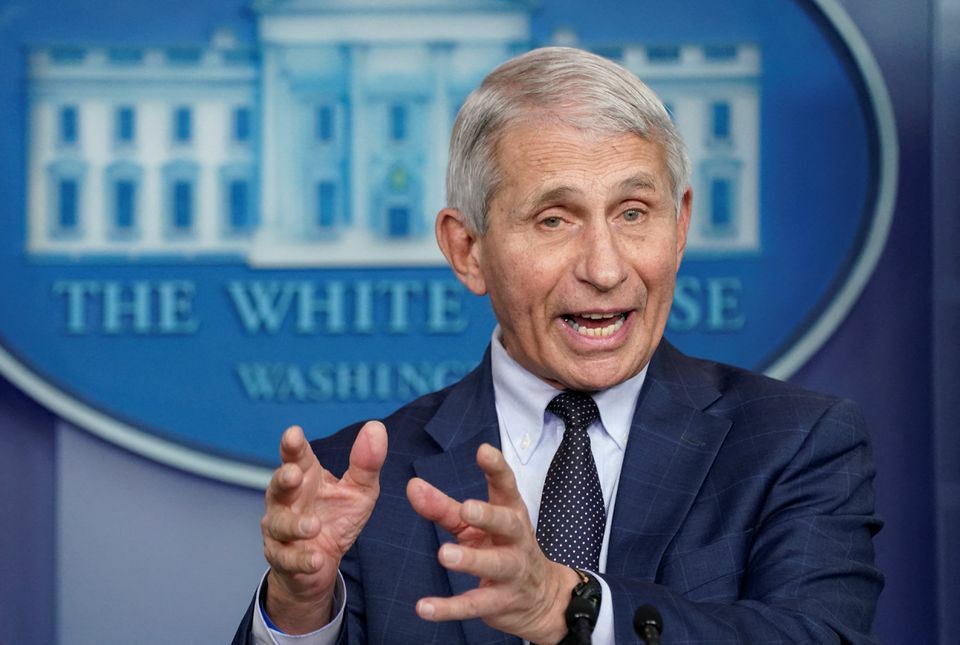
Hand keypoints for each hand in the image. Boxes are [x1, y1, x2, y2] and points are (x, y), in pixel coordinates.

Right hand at [261, 422, 386, 633]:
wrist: (321, 564)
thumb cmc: (337, 518)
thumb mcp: (359, 490)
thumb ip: (366, 463)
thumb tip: (376, 426)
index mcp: (306, 477)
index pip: (296, 457)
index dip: (293, 445)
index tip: (294, 433)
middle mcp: (286, 500)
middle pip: (278, 485)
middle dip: (283, 478)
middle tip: (294, 474)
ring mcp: (280, 529)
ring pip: (279, 523)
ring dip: (295, 524)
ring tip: (314, 526)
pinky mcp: (281, 558)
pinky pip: (287, 558)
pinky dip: (301, 560)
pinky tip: (316, 560)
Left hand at [407, 443, 579, 643]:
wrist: (540, 598)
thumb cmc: (502, 548)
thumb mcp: (475, 525)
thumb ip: (443, 507)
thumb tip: (413, 486)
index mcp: (510, 512)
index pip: (506, 486)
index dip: (497, 468)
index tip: (484, 450)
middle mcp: (515, 539)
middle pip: (508, 524)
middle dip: (489, 516)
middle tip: (467, 508)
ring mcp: (511, 572)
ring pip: (494, 565)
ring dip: (471, 560)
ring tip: (445, 555)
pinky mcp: (500, 602)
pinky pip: (474, 605)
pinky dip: (449, 608)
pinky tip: (424, 608)